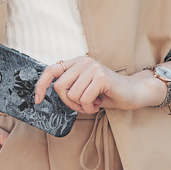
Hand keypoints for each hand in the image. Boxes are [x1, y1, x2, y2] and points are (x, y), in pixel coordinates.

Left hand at [34, 56, 159, 112]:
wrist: (132, 92)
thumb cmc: (106, 92)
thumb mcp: (83, 88)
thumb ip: (68, 86)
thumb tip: (47, 93)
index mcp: (76, 62)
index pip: (51, 70)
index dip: (41, 85)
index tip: (38, 100)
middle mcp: (83, 61)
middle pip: (59, 87)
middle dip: (68, 102)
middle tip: (81, 105)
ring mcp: (93, 68)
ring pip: (72, 95)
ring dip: (81, 106)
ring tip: (93, 102)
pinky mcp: (101, 77)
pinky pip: (84, 99)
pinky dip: (90, 107)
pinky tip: (99, 103)